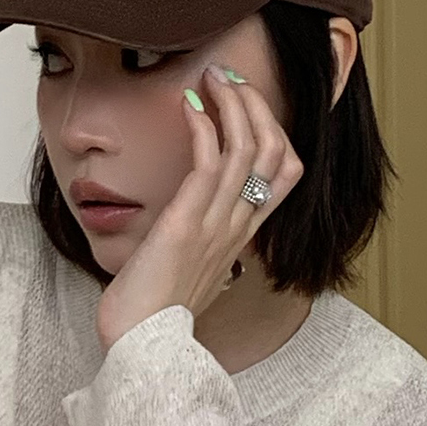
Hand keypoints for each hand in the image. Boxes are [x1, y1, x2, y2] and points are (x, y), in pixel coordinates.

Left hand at [95, 62, 303, 354]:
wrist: (140, 351)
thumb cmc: (151, 315)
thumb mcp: (185, 270)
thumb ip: (195, 242)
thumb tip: (186, 224)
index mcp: (240, 237)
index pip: (286, 174)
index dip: (275, 130)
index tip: (247, 103)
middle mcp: (237, 227)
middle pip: (275, 149)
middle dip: (257, 103)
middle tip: (230, 74)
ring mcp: (216, 225)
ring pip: (248, 148)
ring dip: (233, 102)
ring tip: (213, 74)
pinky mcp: (187, 225)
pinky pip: (209, 163)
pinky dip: (204, 126)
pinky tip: (190, 105)